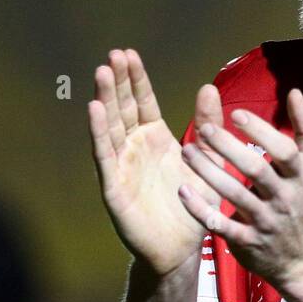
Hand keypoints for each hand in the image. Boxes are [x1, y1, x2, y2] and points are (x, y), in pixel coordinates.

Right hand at [87, 48, 223, 275]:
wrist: (181, 248)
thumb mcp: (207, 160)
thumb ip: (207, 127)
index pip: (142, 102)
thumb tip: (208, 87)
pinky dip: (98, 133)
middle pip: (123, 108)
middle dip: (118, 82)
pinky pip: (105, 156)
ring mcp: (121, 165)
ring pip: (110, 127)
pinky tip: (93, 109)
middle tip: (114, 55)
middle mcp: (134, 148)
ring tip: (102, 73)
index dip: (135, 79)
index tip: (129, 53)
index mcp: (155, 139)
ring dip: (105, 100)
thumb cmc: (193, 204)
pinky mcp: (114, 186)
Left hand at [177, 87, 302, 288]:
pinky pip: (222, 226)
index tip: (236, 114)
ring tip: (186, 152)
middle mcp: (284, 198)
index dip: (261, 132)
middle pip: (256, 170)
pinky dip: (202, 211)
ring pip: (235, 195)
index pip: (284, 151)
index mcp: (300, 175)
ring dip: (208, 173)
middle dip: (228, 148)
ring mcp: (265, 221)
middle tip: (202, 129)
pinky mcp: (247, 241)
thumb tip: (295, 91)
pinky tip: (183, 192)